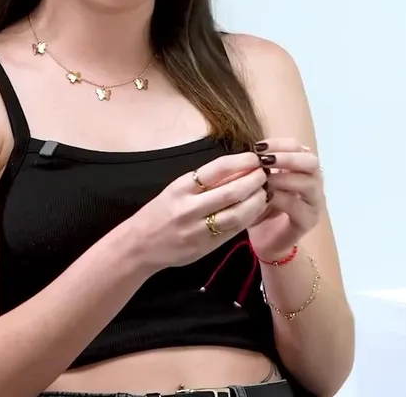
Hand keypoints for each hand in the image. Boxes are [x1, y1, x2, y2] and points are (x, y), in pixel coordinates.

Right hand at [127, 151, 269, 269]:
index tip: (255, 158)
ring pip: (236, 213)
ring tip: (265, 192)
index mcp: (181, 187)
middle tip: (266, 174)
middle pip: (231, 191)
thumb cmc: (160, 212)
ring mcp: (198, 229)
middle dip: (254, 180)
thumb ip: (204, 182)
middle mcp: (189, 208)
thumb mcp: (176, 189)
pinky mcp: (205, 247)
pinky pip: (233, 230)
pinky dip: (249, 218)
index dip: (241, 161)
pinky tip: (257, 210)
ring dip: (256, 201)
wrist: (139, 245)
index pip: (217, 169)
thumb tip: (239, 167)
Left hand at [247, 138, 324, 260]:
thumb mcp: (260, 184)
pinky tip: (265, 196)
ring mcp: (314, 203)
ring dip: (284, 177)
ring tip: (263, 178)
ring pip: (309, 183)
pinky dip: (280, 198)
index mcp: (302, 170)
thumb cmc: (263, 209)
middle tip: (264, 160)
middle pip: (311, 162)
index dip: (280, 144)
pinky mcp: (308, 221)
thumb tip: (252, 152)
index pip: (299, 147)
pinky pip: (297, 205)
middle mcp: (313, 184)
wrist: (266, 242)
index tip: (258, 147)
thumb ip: (261, 168)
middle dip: (287, 157)